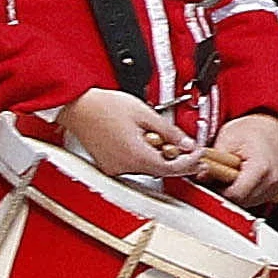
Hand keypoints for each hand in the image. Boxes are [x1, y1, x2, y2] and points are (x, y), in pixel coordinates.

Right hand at [57, 88, 203, 180]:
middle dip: (179, 163)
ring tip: (169, 144)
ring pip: (148, 169)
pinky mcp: (109, 165)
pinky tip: (148, 145)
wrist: (78, 106)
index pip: (171, 168)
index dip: (190, 162)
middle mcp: (125, 166)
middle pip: (161, 171)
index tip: (199, 155)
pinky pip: (134, 166)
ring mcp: (115, 168)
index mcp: (136, 155)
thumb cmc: (103, 106)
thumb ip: (169, 131)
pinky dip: (145, 158)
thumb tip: (187, 143)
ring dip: (162, 159)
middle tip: (193, 155)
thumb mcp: (145, 113)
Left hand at [209, 113, 277, 209]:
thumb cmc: (250, 130)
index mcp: (262, 167)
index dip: (220, 190)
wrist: (268, 127)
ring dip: (238, 193)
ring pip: (250, 203)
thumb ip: (213, 161)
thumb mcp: (227, 140)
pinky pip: (258, 199)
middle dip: (228, 192)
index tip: (212, 182)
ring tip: (232, 175)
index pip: (237, 194)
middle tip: (220, 177)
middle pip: (243, 201)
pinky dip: (247, 192)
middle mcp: (273, 179)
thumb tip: (201, 176)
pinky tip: (242, 179)